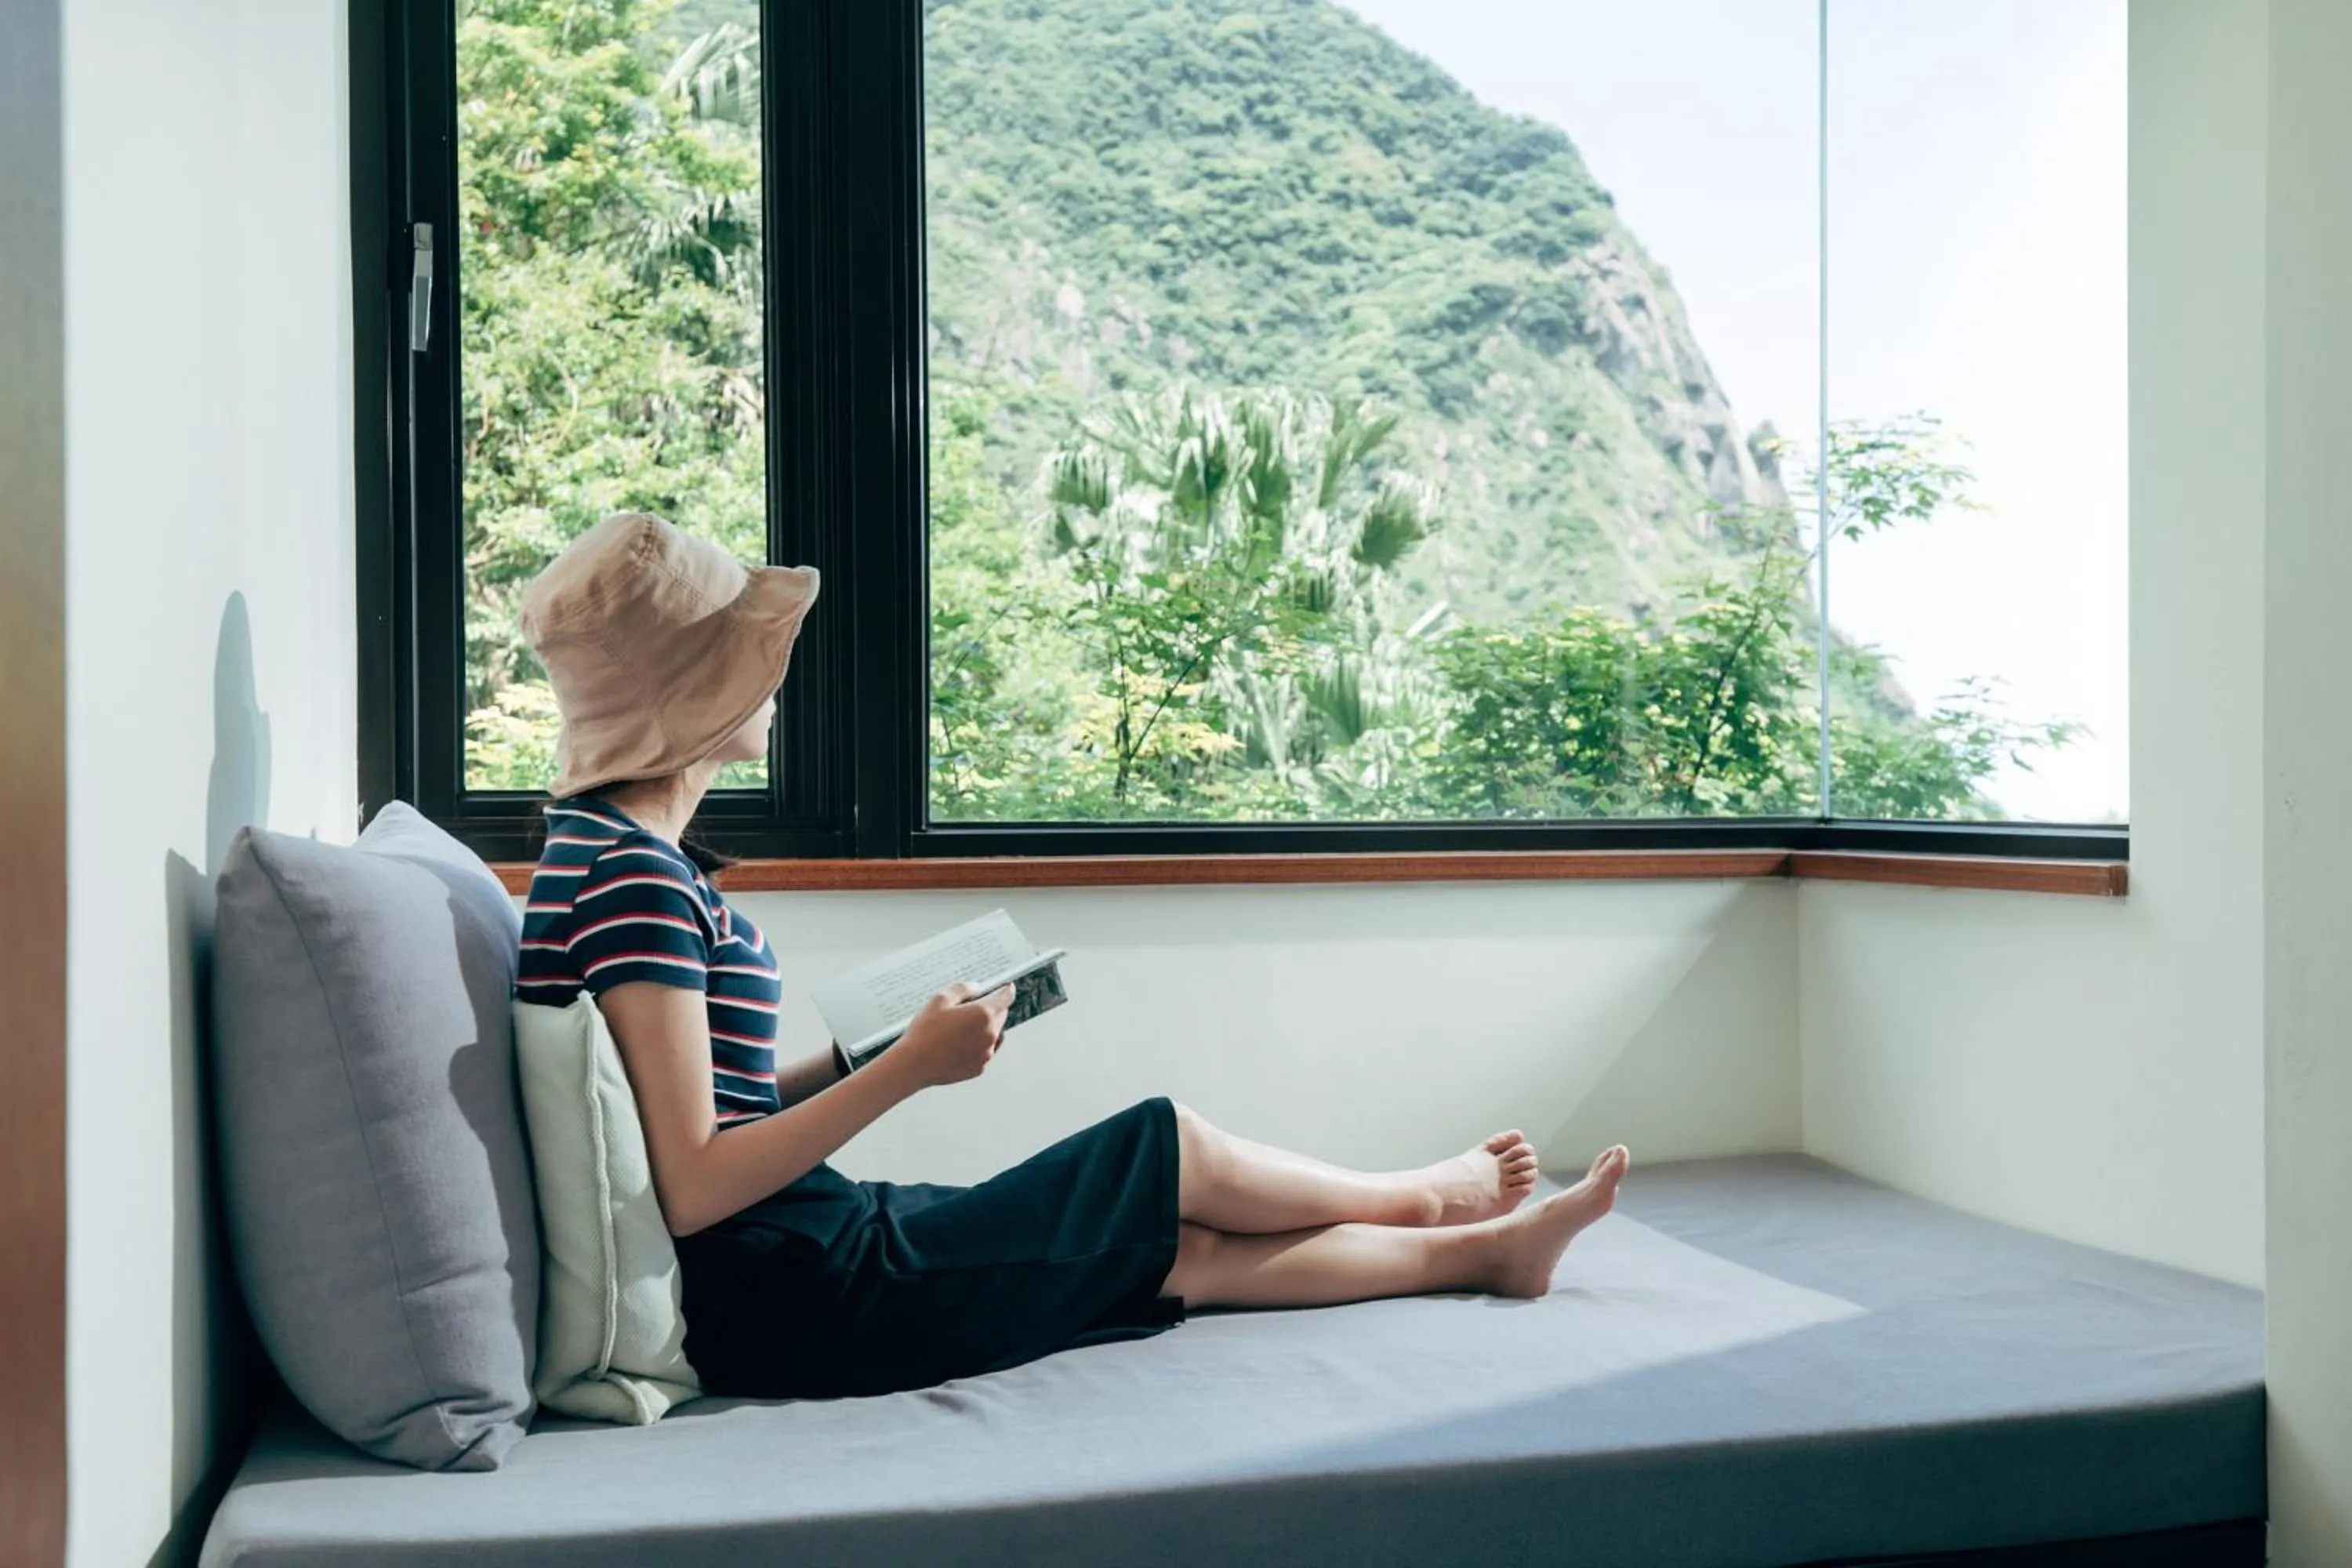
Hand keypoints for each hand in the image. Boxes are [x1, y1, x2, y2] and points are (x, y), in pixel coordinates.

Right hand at [884, 981, 1013, 1089]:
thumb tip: (976, 987)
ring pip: (994, 1034)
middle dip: (992, 1008)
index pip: (1005, 998)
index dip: (1006, 990)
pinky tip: (959, 1044)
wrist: (915, 1064)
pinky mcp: (979, 1067)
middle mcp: (990, 1034)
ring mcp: (986, 1053)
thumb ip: (963, 989)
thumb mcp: (941, 999)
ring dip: (986, 1027)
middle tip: (970, 1007)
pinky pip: (985, 1051)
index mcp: (983, 1014)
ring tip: (962, 1027)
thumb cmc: (925, 1031)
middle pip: (1001, 1015)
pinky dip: (978, 1045)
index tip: (1006, 987)